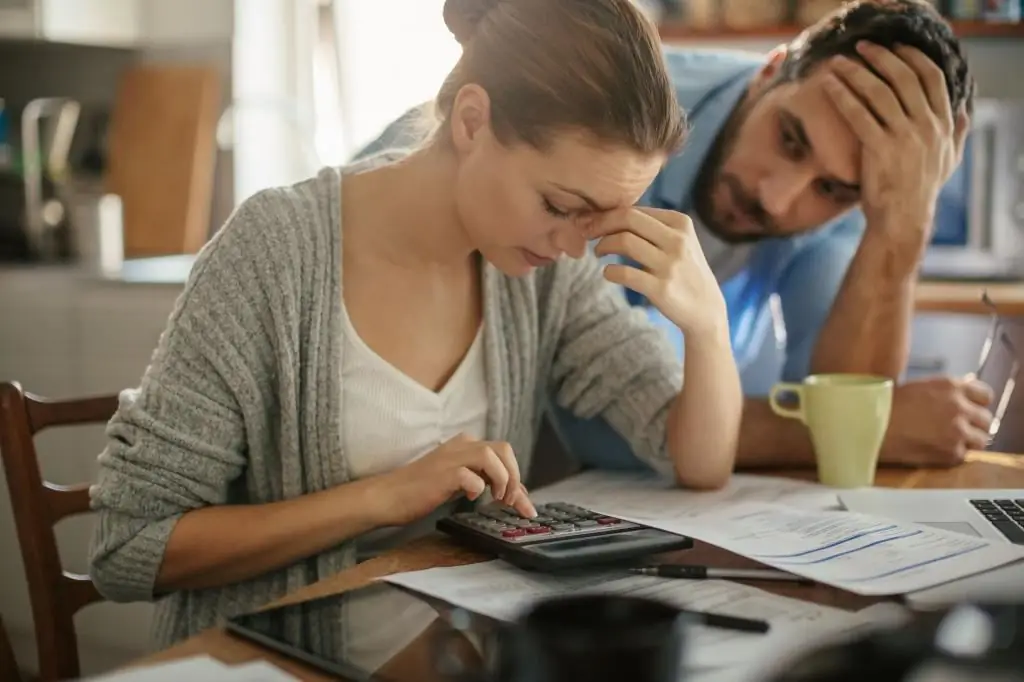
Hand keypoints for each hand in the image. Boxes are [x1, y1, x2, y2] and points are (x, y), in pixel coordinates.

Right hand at [377, 433, 535, 525]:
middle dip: (514, 476)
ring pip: (491, 456)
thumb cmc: (422, 490)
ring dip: (502, 479)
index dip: (517, 477)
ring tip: (497, 498)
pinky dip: (477, 487)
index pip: (503, 453)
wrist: (389, 496)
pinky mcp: (443, 474)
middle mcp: (461, 446)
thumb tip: (516, 495)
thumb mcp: (460, 483)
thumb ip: (484, 481)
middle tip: (510, 500)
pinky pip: (471, 475)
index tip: (523, 502)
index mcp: (465, 445)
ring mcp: (451, 458)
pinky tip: (472, 497)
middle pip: (503, 448)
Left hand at [589, 207, 727, 337]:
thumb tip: (608, 214)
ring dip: (602, 246)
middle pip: (627, 218)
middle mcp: (678, 240)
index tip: (591, 222)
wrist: (705, 309)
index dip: (606, 214)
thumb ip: (650, 227)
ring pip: (624, 241)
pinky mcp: (661, 289)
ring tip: (598, 253)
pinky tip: (609, 273)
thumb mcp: (678, 242)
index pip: (634, 209)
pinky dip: (609, 271)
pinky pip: (624, 273)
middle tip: (587, 232)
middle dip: (600, 223)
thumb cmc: (683, 271)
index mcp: (680, 222)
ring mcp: (670, 265)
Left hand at [823, 42, 968, 241]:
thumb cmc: (921, 191)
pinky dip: (842, 96)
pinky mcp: (880, 149)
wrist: (903, 220)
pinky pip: (859, 114)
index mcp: (943, 124)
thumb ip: (956, 134)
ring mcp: (904, 137)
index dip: (912, 57)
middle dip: (881, 57)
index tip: (895, 47)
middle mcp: (926, 126)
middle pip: (904, 78)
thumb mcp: (948, 161)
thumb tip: (964, 113)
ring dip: (856, 72)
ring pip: (879, 92)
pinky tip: (829, 86)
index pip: (932, 78)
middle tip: (860, 47)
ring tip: (837, 63)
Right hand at [880, 376, 993, 466]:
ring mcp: (958, 430)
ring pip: (980, 439)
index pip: (986, 395)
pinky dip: (952, 455)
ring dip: (967, 441)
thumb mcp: (919, 388)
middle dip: (973, 424)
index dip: (977, 404)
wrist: (869, 427)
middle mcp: (959, 406)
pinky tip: (934, 450)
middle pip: (986, 419)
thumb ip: (945, 393)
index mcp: (951, 386)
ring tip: (947, 442)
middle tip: (957, 429)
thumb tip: (960, 400)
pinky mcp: (951, 452)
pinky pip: (963, 456)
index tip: (971, 409)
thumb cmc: (885, 406)